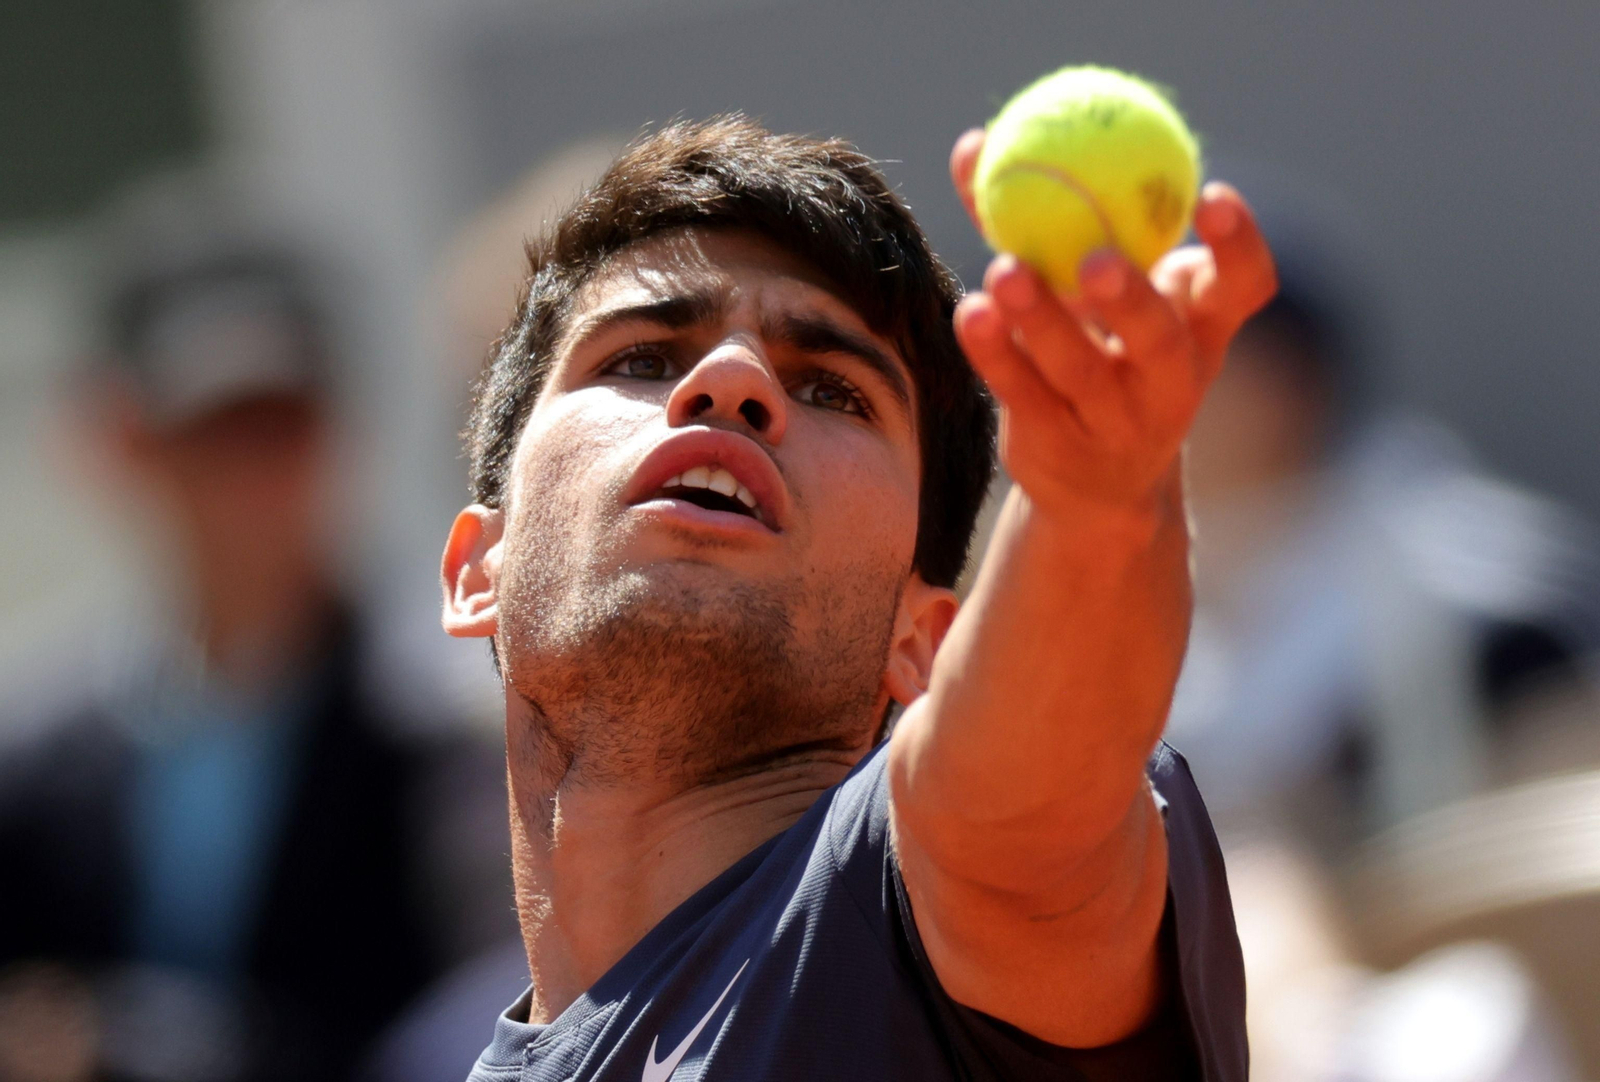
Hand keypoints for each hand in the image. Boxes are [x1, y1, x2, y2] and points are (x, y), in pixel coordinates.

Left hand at [950, 128, 1276, 516]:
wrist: (1095, 481)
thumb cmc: (1099, 347)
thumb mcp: (1093, 286)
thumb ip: (1045, 216)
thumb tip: (975, 144)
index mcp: (1201, 327)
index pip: (1244, 286)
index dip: (1239, 245)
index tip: (1212, 195)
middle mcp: (1170, 380)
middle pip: (1161, 341)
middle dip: (1133, 299)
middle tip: (1096, 257)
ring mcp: (1114, 422)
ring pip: (1081, 372)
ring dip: (1044, 320)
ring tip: (1004, 271)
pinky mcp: (1058, 447)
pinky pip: (1024, 395)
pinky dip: (997, 354)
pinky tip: (970, 314)